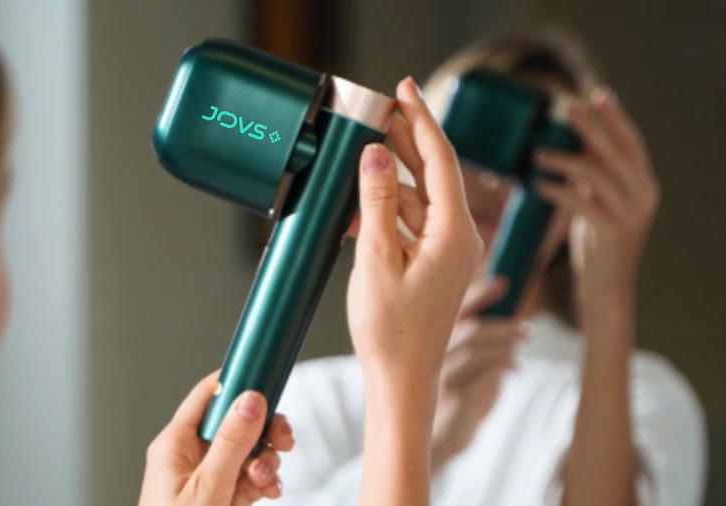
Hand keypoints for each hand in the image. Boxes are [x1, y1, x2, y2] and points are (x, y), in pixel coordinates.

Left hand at [138, 372, 294, 505]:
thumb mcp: (208, 491)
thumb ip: (231, 445)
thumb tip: (250, 399)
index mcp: (175, 444)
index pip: (208, 395)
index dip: (239, 384)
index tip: (270, 383)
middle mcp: (190, 455)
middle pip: (235, 421)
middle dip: (263, 432)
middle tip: (282, 441)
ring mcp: (206, 476)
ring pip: (247, 450)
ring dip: (265, 463)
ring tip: (264, 483)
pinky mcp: (220, 496)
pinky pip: (248, 476)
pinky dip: (263, 482)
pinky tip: (267, 493)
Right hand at [346, 78, 482, 382]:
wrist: (402, 382)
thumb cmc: (391, 332)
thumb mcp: (376, 260)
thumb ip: (378, 203)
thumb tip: (376, 155)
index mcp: (454, 233)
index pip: (441, 159)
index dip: (421, 118)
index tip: (404, 88)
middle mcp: (459, 238)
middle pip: (433, 172)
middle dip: (406, 139)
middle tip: (378, 110)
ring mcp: (447, 252)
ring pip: (420, 197)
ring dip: (392, 175)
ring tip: (362, 149)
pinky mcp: (433, 264)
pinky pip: (411, 223)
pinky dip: (387, 210)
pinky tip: (358, 205)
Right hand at [431, 277, 528, 466]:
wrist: (439, 437)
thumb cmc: (456, 393)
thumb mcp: (466, 361)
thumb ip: (480, 339)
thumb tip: (512, 314)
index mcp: (434, 339)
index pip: (454, 309)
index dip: (479, 294)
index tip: (504, 283)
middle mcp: (432, 354)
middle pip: (468, 328)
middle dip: (502, 323)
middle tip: (526, 326)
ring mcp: (440, 376)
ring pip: (476, 350)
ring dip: (506, 343)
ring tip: (525, 340)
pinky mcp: (452, 398)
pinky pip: (482, 375)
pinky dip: (504, 364)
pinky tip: (515, 365)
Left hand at [535, 87, 658, 327]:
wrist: (607, 289)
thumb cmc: (597, 243)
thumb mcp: (600, 203)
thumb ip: (594, 177)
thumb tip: (568, 145)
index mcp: (643, 184)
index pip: (632, 143)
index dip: (616, 118)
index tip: (599, 94)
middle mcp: (643, 195)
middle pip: (616, 152)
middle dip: (592, 126)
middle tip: (567, 107)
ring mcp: (629, 215)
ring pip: (598, 175)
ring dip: (565, 159)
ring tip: (537, 153)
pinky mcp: (610, 233)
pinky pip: (583, 204)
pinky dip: (558, 191)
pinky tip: (538, 184)